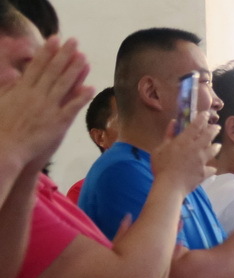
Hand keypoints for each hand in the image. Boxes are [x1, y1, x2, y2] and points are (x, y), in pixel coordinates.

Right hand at [0, 36, 93, 170]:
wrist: (4, 148)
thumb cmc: (0, 126)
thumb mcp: (1, 101)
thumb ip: (9, 87)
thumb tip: (15, 74)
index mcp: (22, 89)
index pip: (37, 66)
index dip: (47, 51)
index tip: (55, 38)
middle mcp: (36, 96)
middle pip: (53, 71)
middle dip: (64, 54)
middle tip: (74, 41)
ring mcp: (47, 109)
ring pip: (64, 85)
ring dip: (75, 70)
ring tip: (85, 57)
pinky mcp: (57, 124)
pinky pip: (72, 108)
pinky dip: (81, 97)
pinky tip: (91, 87)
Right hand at [150, 112, 219, 193]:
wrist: (170, 185)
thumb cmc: (162, 166)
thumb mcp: (160, 148)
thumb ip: (168, 135)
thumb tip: (173, 122)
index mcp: (185, 141)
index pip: (196, 126)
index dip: (202, 118)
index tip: (206, 114)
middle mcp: (196, 149)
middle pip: (208, 136)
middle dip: (213, 130)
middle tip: (217, 127)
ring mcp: (202, 161)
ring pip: (213, 151)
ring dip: (216, 147)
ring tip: (217, 145)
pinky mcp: (204, 173)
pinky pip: (211, 170)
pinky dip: (211, 169)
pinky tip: (212, 169)